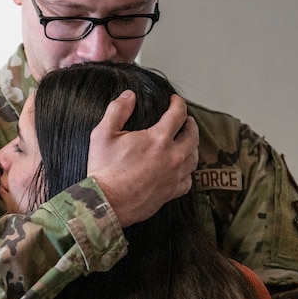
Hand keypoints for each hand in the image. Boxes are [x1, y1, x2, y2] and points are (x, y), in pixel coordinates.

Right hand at [87, 91, 198, 226]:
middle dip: (190, 124)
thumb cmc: (104, 169)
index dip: (178, 103)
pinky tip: (181, 168)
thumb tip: (129, 96)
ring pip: (194, 157)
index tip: (174, 101)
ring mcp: (174, 176)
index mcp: (158, 139)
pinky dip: (187, 171)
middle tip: (185, 120)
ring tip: (186, 141)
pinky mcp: (171, 192)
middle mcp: (172, 157)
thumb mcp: (103, 134)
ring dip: (192, 146)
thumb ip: (117, 110)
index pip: (178, 114)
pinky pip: (188, 180)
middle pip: (193, 135)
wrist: (106, 203)